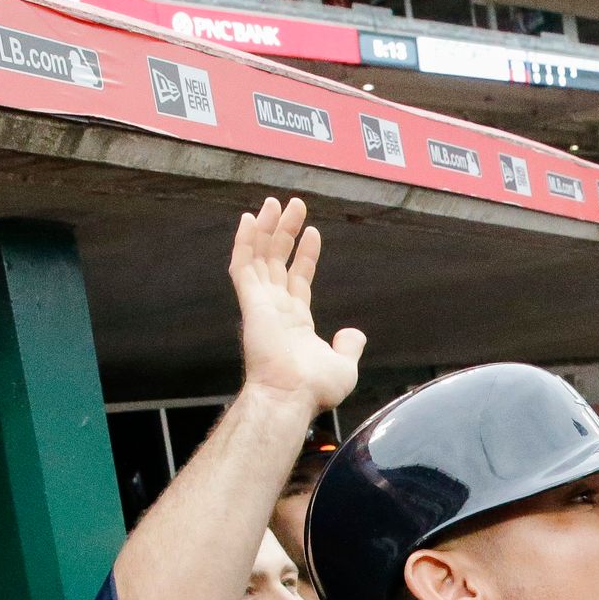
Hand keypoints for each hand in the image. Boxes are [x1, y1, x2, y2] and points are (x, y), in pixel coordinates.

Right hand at [229, 197, 364, 416]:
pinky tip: (251, 219)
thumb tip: (354, 333)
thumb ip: (348, 346)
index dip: (305, 255)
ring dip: (268, 228)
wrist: (293, 397)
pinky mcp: (251, 302)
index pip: (298, 278)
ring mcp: (262, 304)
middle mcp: (275, 309)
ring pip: (261, 256)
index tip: (314, 232)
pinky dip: (245, 241)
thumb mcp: (344, 365)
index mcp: (294, 321)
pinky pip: (244, 265)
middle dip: (285, 232)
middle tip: (294, 205)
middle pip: (278, 260)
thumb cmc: (315, 389)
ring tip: (277, 203)